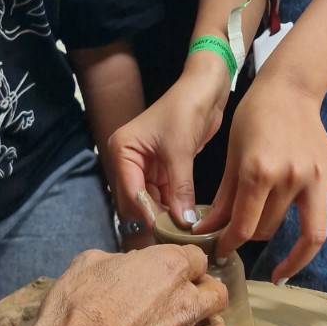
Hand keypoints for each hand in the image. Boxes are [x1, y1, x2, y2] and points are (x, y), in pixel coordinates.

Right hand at [21, 246, 229, 325]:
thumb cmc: (72, 313)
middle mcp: (183, 306)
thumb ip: (117, 261)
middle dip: (206, 295)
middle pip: (218, 295)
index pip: (197, 258)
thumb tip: (127, 267)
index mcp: (166, 269)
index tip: (173, 271)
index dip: (185, 264)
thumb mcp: (86, 265)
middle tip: (187, 300)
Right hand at [107, 57, 226, 234]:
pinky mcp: (161, 168)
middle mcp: (128, 159)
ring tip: (184, 230)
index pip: (130, 191)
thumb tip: (184, 223)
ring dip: (165, 213)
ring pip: (150, 200)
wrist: (205, 90)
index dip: (147, 212)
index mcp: (122, 150)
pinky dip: (174, 205)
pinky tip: (187, 218)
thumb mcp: (180, 151)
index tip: (166, 231)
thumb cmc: (186, 109)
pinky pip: (163, 194)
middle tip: (176, 235)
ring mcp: (144, 165)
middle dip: (154, 215)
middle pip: (135, 200)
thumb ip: (180, 188)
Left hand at [197, 78, 326, 282]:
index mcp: (260, 171)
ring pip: (312, 233)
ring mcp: (318, 176)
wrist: (287, 88)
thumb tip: (206, 230)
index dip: (228, 244)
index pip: (243, 225)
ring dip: (296, 258)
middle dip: (251, 240)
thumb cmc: (253, 116)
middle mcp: (292, 177)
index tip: (220, 250)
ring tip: (283, 273)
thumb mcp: (231, 155)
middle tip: (241, 241)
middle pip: (271, 229)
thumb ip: (223, 197)